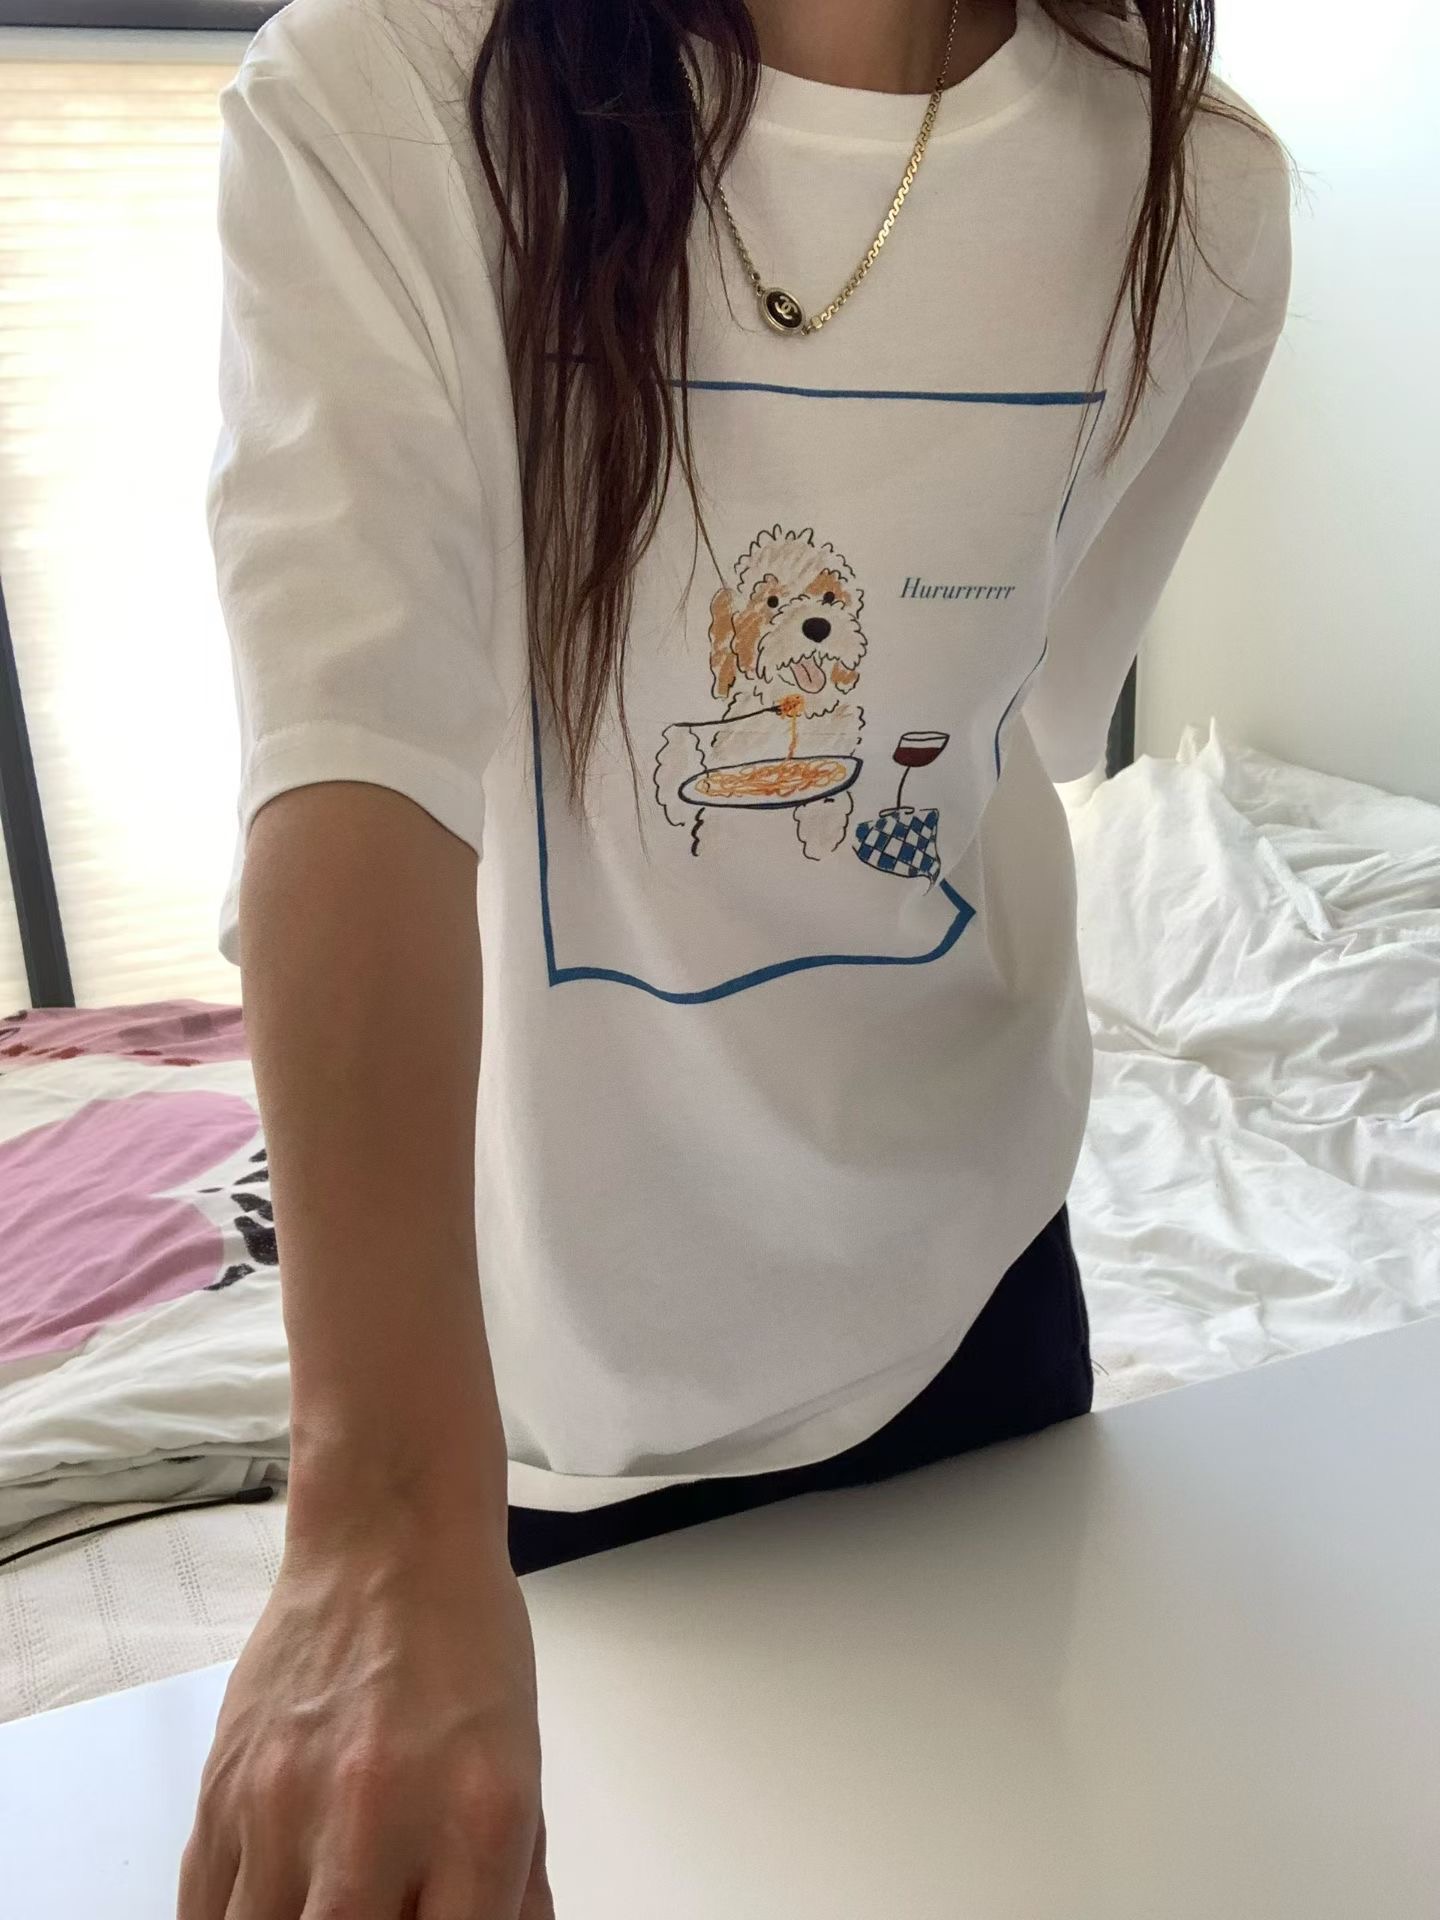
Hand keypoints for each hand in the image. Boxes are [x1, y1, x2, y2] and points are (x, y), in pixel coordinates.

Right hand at [176, 1517, 553, 1916]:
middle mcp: (376, 1822)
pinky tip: (273, 1903)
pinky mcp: (222, 1792)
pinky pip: (203, 1913)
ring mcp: (286, 1809)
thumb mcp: (522, 1767)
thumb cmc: (465, 1643)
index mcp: (476, 1819)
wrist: (387, 1542)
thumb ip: (513, 1884)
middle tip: (370, 1914)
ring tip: (318, 1903)